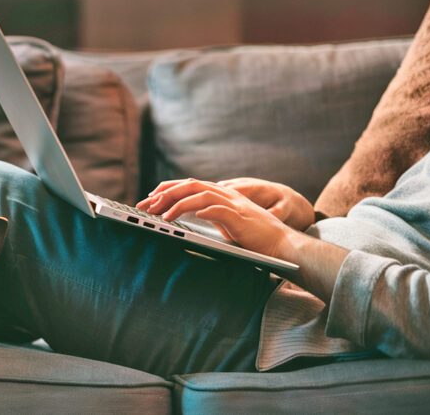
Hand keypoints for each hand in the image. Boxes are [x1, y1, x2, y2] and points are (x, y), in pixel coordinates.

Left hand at [136, 178, 296, 258]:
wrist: (282, 244)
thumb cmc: (255, 237)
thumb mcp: (228, 222)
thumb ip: (212, 215)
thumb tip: (192, 215)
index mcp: (222, 195)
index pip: (190, 185)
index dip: (168, 188)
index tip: (150, 197)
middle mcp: (227, 195)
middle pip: (191, 185)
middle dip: (165, 193)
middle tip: (146, 204)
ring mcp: (234, 204)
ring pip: (200, 194)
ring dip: (177, 203)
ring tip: (161, 215)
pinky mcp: (240, 217)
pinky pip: (217, 209)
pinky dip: (200, 210)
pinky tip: (185, 216)